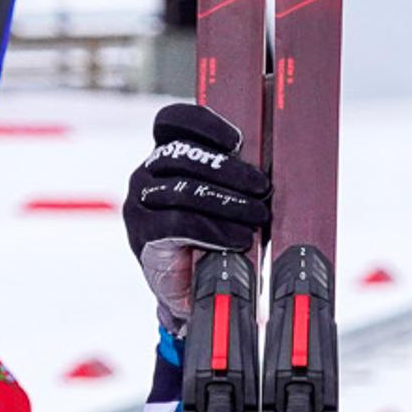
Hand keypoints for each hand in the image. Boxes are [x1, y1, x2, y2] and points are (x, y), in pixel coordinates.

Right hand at [124, 101, 273, 323]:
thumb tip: (270, 160)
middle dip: (230, 171)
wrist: (189, 289)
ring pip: (184, 189)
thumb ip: (232, 175)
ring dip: (228, 203)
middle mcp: (147, 173)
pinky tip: (238, 239)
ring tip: (258, 217)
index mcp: (164, 155)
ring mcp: (141, 203)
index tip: (238, 140)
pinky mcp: (143, 234)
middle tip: (263, 189)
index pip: (172, 121)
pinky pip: (179, 223)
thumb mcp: (221, 198)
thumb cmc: (210, 238)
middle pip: (184, 155)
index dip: (204, 124)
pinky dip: (214, 230)